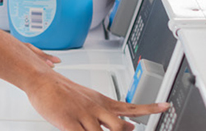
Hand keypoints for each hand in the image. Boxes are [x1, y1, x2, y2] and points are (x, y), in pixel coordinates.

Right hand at [26, 70, 168, 130]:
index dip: (149, 109)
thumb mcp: (90, 98)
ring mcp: (83, 115)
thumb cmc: (60, 90)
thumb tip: (131, 124)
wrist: (41, 79)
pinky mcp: (68, 123)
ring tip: (93, 130)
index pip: (131, 107)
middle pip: (120, 127)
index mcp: (102, 101)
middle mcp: (96, 108)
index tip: (164, 107)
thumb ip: (110, 113)